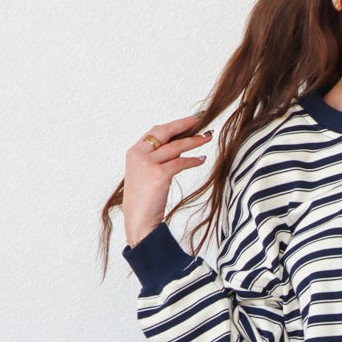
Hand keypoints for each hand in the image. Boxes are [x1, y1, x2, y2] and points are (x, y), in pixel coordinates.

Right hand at [122, 115, 213, 247]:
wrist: (139, 221)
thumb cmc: (144, 200)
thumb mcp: (145, 174)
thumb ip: (156, 159)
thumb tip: (178, 147)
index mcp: (134, 152)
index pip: (155, 132)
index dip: (173, 125)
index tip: (188, 121)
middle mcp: (139, 154)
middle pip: (164, 131)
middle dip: (184, 124)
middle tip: (200, 120)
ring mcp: (148, 164)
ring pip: (176, 146)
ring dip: (194, 141)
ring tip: (207, 137)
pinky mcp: (159, 174)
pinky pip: (181, 162)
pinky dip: (193, 160)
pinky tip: (201, 160)